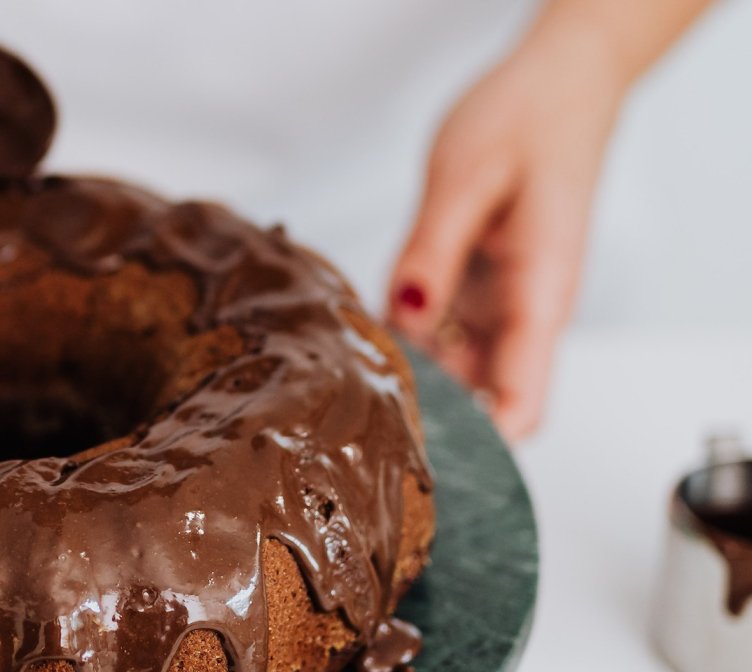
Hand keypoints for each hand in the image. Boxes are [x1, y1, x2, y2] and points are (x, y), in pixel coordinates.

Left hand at [387, 30, 627, 440]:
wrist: (557, 84)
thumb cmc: (526, 120)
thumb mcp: (464, 179)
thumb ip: (430, 253)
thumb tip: (405, 315)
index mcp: (540, 294)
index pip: (523, 403)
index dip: (478, 443)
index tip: (421, 455)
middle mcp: (525, 309)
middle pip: (481, 396)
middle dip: (427, 412)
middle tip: (358, 409)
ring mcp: (500, 299)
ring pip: (452, 366)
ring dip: (409, 371)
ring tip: (349, 369)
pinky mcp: (477, 283)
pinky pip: (436, 326)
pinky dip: (403, 331)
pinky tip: (364, 324)